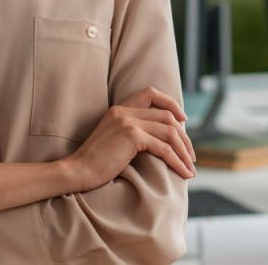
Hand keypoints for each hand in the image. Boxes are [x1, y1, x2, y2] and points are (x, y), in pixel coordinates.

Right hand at [64, 86, 195, 190]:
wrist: (76, 171)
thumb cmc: (94, 162)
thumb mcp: (112, 139)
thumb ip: (130, 132)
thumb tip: (156, 140)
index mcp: (119, 108)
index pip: (151, 93)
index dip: (171, 104)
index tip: (183, 120)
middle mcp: (125, 111)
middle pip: (167, 116)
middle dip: (184, 137)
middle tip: (191, 156)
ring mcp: (128, 122)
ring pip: (170, 132)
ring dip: (184, 152)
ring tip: (190, 168)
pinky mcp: (132, 137)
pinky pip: (164, 148)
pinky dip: (177, 161)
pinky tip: (184, 173)